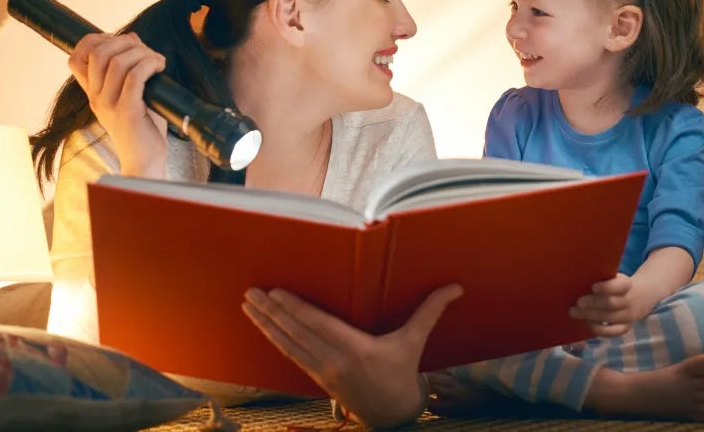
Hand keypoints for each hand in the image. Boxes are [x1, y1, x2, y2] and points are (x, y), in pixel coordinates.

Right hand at [67, 32, 168, 176]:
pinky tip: (160, 66)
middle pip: (98, 53)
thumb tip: (133, 38)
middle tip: (144, 50)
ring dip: (142, 53)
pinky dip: (149, 64)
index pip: (76, 59)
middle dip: (124, 42)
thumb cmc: (142, 127)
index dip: (94, 41)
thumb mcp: (130, 94)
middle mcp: (96, 97)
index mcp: (93, 93)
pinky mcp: (127, 112)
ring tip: (156, 60)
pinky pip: (135, 76)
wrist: (143, 161)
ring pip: (118, 62)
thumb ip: (128, 68)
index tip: (118, 41)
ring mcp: (109, 105)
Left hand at [242, 284, 463, 427]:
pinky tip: (262, 325)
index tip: (276, 293)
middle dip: (270, 311)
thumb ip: (431, 311)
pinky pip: (290, 355)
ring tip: (247, 304)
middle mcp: (335, 361)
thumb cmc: (403, 373)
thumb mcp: (416, 341)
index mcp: (357, 350)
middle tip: (250, 291)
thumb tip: (456, 286)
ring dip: (265, 324)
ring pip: (287, 344)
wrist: (392, 415)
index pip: (319, 325)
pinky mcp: (316, 377)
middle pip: (296, 332)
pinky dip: (273, 338)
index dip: (295, 309)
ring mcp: (322, 371)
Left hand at [569, 274, 647, 337]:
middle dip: (593, 303)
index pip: (620, 286)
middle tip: (578, 302)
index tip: (593, 287)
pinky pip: (612, 332)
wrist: (638, 297)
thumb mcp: (611, 277)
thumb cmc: (615, 285)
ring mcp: (628, 317)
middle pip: (611, 304)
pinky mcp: (624, 328)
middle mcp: (629, 301)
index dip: (607, 287)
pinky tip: (586, 322)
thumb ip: (599, 277)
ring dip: (590, 316)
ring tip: (574, 312)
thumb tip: (576, 279)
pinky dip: (598, 329)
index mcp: (626, 285)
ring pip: (609, 318)